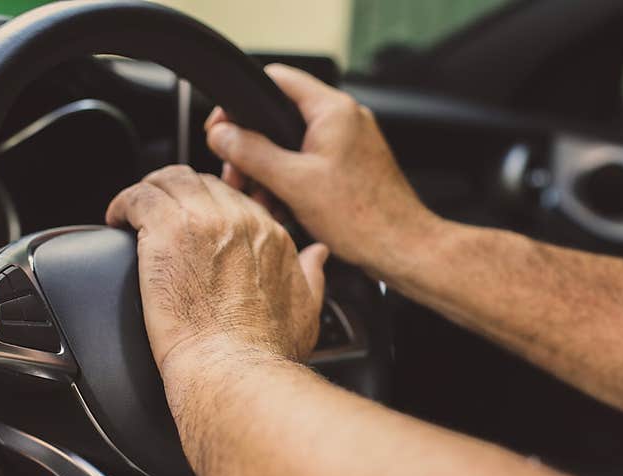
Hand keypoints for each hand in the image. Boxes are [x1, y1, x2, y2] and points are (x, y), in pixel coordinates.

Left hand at [105, 165, 328, 372]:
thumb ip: (313, 276)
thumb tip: (317, 256)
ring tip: (134, 212)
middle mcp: (239, 219)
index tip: (193, 220)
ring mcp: (202, 220)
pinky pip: (139, 196)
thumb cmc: (265, 351)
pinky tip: (117, 218)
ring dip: (149, 193)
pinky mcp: (167, 230)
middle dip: (178, 195)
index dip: (209, 205)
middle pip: (201, 182)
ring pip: (168, 180)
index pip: (234, 197)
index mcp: (269, 234)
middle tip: (159, 216)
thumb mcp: (306, 310)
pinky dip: (124, 204)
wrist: (234, 367)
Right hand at [205, 64, 436, 271]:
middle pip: (280, 117)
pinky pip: (310, 165)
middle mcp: (344, 120)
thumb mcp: (294, 183)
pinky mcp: (351, 167)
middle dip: (252, 148)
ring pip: (293, 145)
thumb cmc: (363, 218)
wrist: (401, 248)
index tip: (221, 128)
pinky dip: (290, 182)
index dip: (241, 102)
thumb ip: (252, 153)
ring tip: (259, 199)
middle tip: (236, 174)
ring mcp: (349, 144)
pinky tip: (281, 208)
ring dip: (269, 171)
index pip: (276, 80)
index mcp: (332, 111)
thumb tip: (221, 135)